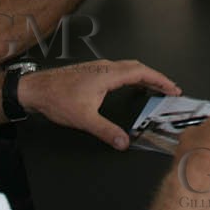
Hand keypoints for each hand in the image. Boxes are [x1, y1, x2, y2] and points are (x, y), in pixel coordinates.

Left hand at [17, 59, 180, 149]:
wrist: (36, 89)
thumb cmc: (56, 98)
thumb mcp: (84, 119)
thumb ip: (106, 131)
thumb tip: (124, 142)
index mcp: (107, 74)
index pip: (141, 72)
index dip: (160, 80)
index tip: (173, 88)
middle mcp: (104, 68)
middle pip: (137, 68)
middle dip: (155, 78)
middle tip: (169, 89)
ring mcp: (97, 68)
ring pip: (127, 68)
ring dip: (143, 76)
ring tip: (154, 87)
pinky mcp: (91, 72)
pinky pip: (118, 71)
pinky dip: (131, 77)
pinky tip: (128, 86)